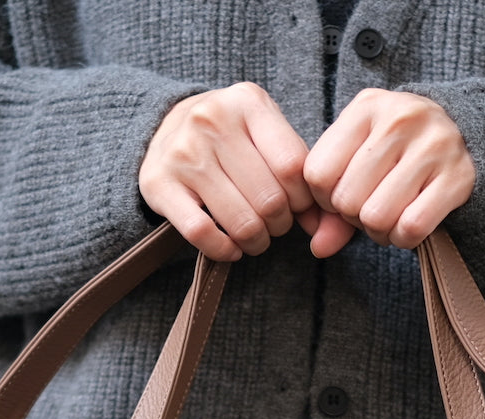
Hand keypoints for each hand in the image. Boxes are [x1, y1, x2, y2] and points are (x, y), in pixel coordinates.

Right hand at [139, 82, 352, 260]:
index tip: (297, 207)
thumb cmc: (229, 138)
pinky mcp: (159, 184)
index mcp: (248, 102)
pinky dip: (224, 250)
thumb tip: (325, 228)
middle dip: (280, 225)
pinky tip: (231, 248)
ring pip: (241, 221)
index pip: (293, 168)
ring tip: (255, 237)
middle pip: (270, 200)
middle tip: (275, 224)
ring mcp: (183, 153)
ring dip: (256, 242)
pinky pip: (203, 234)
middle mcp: (212, 121)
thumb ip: (299, 175)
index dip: (303, 200)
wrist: (163, 127)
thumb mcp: (266, 137)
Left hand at [303, 89, 474, 257]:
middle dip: (354, 217)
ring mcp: (432, 146)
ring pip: (376, 217)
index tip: (345, 194)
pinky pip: (411, 228)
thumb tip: (320, 248)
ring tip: (391, 217)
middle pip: (346, 200)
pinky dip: (403, 239)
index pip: (317, 173)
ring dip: (379, 232)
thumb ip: (331, 201)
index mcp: (367, 107)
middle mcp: (400, 119)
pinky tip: (409, 225)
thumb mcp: (359, 157)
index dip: (325, 199)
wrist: (466, 133)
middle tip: (372, 207)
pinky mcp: (457, 177)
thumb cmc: (398, 150)